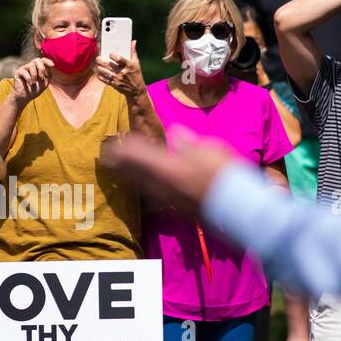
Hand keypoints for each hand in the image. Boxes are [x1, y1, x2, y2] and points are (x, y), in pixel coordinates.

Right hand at [11, 57, 52, 102]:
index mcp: (38, 68)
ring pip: (31, 65)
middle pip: (37, 60)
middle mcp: (31, 66)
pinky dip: (28, 78)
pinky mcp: (18, 72)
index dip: (48, 61)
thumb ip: (49, 75)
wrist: (26, 97)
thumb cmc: (35, 89)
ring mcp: (24, 68)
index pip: (43, 60)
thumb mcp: (45, 83)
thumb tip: (49, 67)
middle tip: (41, 78)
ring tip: (34, 83)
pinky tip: (29, 83)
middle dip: (41, 68)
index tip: (52, 66)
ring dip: (34, 75)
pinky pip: (24, 71)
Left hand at [95, 40, 145, 98]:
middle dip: (101, 60)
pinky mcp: (113, 84)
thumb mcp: (136, 63)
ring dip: (98, 67)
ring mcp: (117, 79)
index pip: (119, 59)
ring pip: (104, 71)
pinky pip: (103, 79)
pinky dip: (99, 75)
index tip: (110, 54)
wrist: (136, 90)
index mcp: (128, 65)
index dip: (112, 55)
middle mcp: (122, 72)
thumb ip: (133, 52)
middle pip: (108, 65)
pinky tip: (98, 71)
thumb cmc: (136, 75)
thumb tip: (133, 41)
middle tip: (98, 58)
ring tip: (97, 64)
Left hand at [105, 126, 236, 216]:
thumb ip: (187, 142)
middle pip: (131, 173)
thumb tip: (174, 132)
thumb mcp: (207, 149)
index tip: (113, 142)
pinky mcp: (174, 208)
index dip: (123, 147)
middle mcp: (160, 184)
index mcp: (165, 166)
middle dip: (118, 164)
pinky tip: (144, 187)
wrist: (235, 206)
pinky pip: (151, 196)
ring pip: (139, 186)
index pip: (136, 155)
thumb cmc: (223, 174)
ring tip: (119, 171)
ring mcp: (166, 198)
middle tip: (106, 157)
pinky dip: (143, 188)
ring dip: (127, 177)